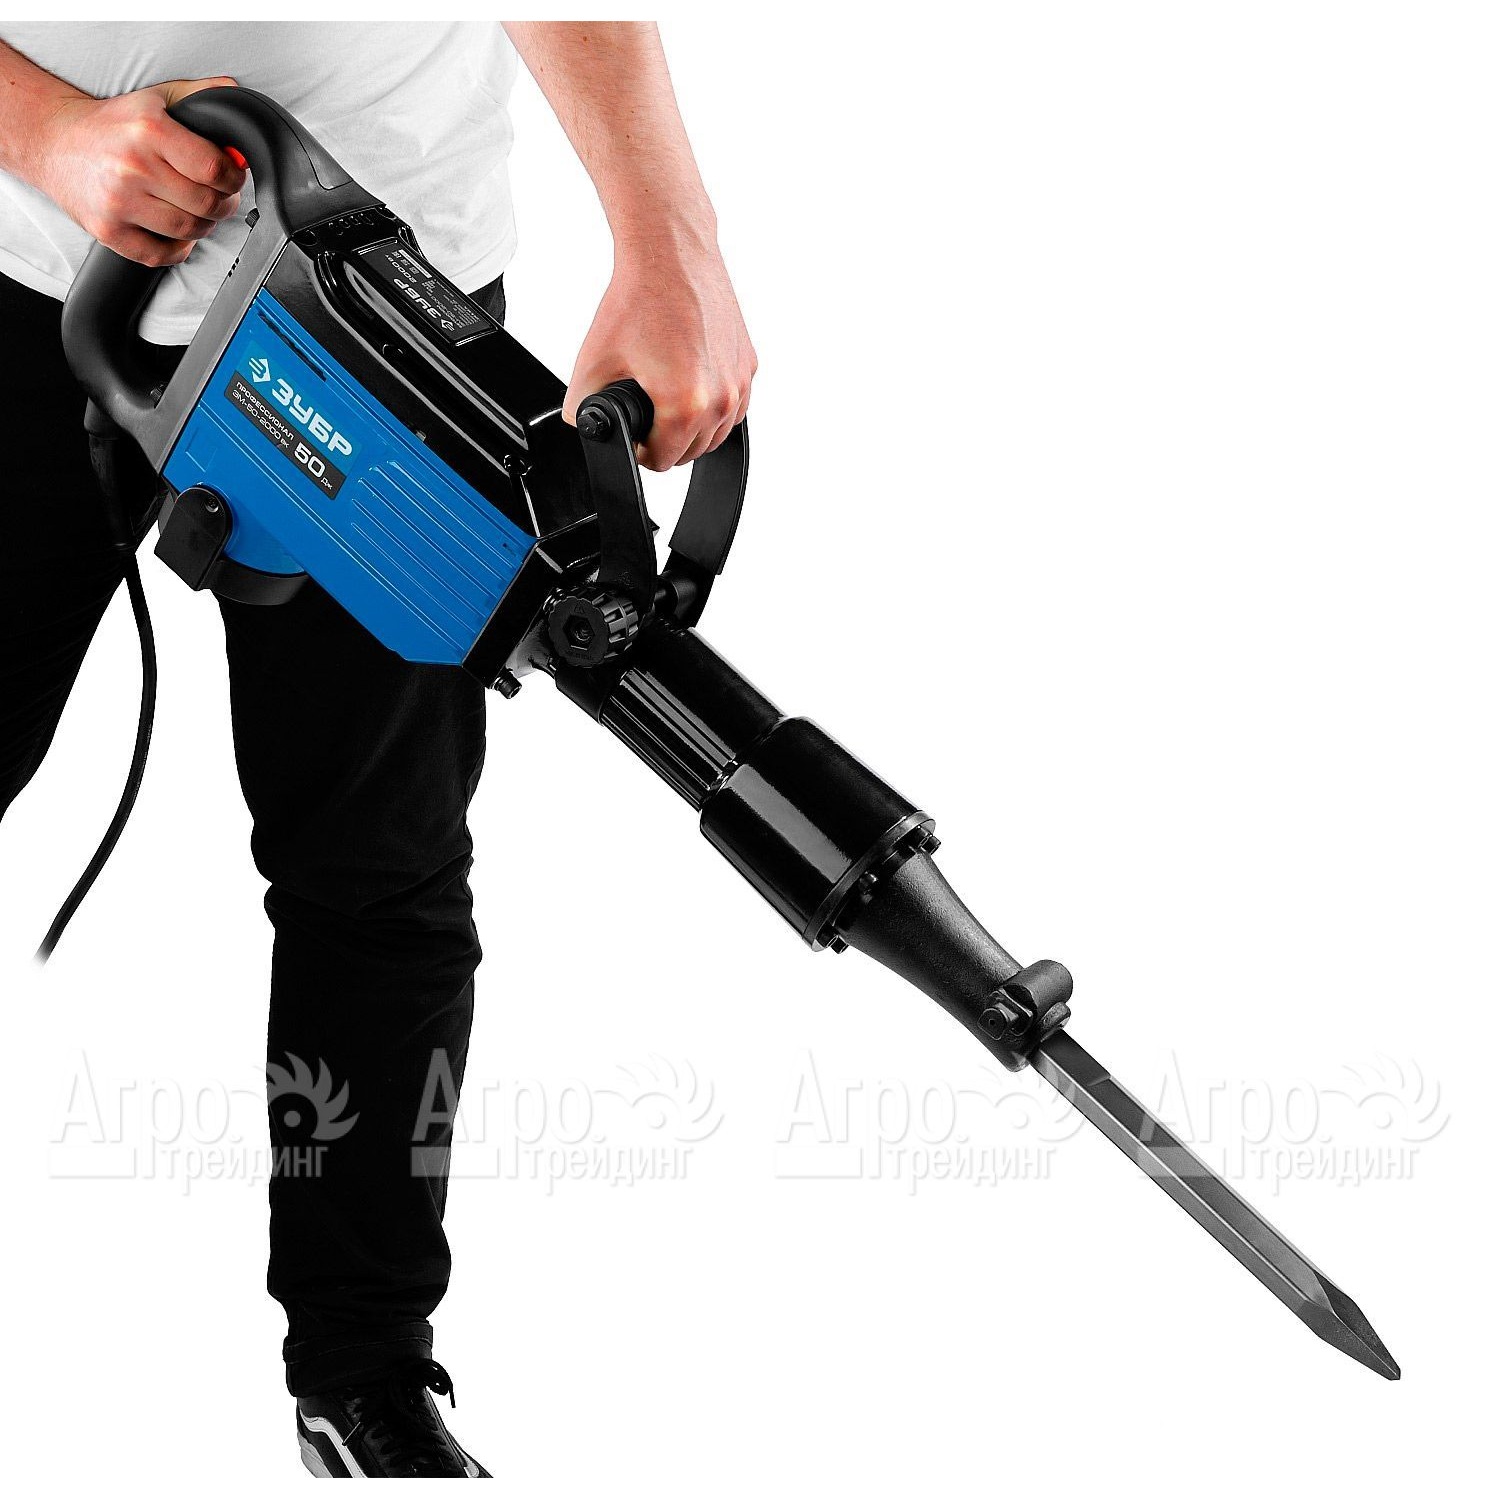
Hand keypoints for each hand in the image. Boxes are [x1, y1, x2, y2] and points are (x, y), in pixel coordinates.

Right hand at [28, 77, 246, 267]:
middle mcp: (133, 167)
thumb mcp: (154, 99)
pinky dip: (177, 249)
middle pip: (206, 204)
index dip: (233, 178)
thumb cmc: (108, 126)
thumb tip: (231, 92)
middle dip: (222, 204)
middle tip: (219, 197)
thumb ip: (197, 95)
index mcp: (149, 131)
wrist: (53, 141)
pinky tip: (174, 233)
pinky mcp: (107, 229)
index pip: (213, 169)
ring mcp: (119, 201)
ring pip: (188, 231)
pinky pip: (159, 255)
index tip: (232, 178)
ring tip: (196, 212)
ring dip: (203, 226)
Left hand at [563, 234, 755, 470]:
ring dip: (693, 426)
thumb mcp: (593, 362)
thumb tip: (584, 427)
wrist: (670, 255)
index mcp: (685, 405)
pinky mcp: (748, 364)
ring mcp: (739, 382)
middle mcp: (721, 398)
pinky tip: (690, 381)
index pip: (664, 461)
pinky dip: (714, 404)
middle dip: (667, 439)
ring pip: (717, 432)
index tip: (634, 431)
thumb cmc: (639, 300)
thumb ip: (580, 408)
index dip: (641, 451)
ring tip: (667, 397)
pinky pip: (734, 406)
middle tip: (646, 411)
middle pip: (692, 451)